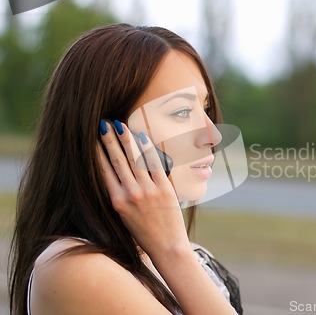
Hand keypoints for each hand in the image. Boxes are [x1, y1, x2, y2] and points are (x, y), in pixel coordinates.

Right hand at [98, 120, 189, 257]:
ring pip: (133, 158)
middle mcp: (129, 194)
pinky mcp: (164, 188)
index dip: (97, 152)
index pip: (103, 170)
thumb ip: (121, 196)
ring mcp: (146, 190)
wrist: (167, 247)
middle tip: (103, 123)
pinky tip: (142, 136)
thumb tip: (119, 173)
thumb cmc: (145, 233)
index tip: (93, 138)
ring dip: (125, 139)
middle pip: (116, 160)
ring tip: (119, 124)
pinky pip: (154, 163)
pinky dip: (147, 148)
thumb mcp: (125, 216)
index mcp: (116, 201)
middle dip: (108, 139)